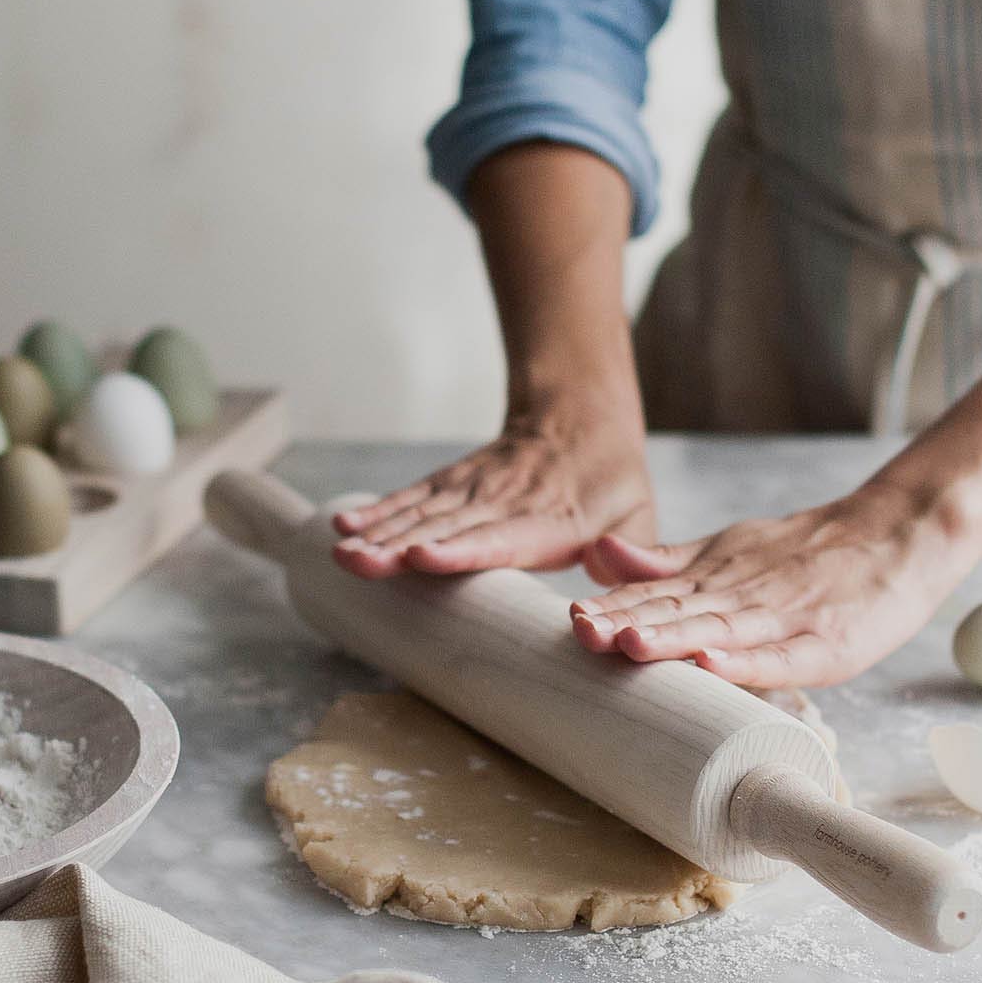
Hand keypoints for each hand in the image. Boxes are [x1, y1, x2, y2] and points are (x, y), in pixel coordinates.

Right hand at [332, 405, 653, 576]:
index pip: (497, 538)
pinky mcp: (453, 481)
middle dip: (396, 547)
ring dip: (378, 534)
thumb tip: (605, 566)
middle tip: (356, 563)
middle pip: (443, 528)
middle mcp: (502, 502)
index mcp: (549, 519)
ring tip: (342, 553)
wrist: (582, 417)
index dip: (458, 550)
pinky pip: (412, 496)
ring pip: (420, 513)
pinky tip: (345, 525)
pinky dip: (378, 510)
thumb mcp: (638, 516)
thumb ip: (629, 550)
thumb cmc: (611, 485)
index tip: (420, 558)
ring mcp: (473, 488)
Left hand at [570, 483, 977, 686]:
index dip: (615, 607)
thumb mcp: (729, 548)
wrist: (896, 534)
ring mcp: (783, 618)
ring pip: (720, 629)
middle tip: (584, 633)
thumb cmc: (804, 554)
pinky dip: (747, 660)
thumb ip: (664, 561)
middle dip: (629, 624)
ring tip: (629, 646)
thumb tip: (598, 556)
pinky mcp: (825, 644)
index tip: (572, 619)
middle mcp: (741, 595)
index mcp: (715, 577)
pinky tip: (712, 663)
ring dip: (674, 638)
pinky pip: (781, 656)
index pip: (655, 594)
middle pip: (679, 611)